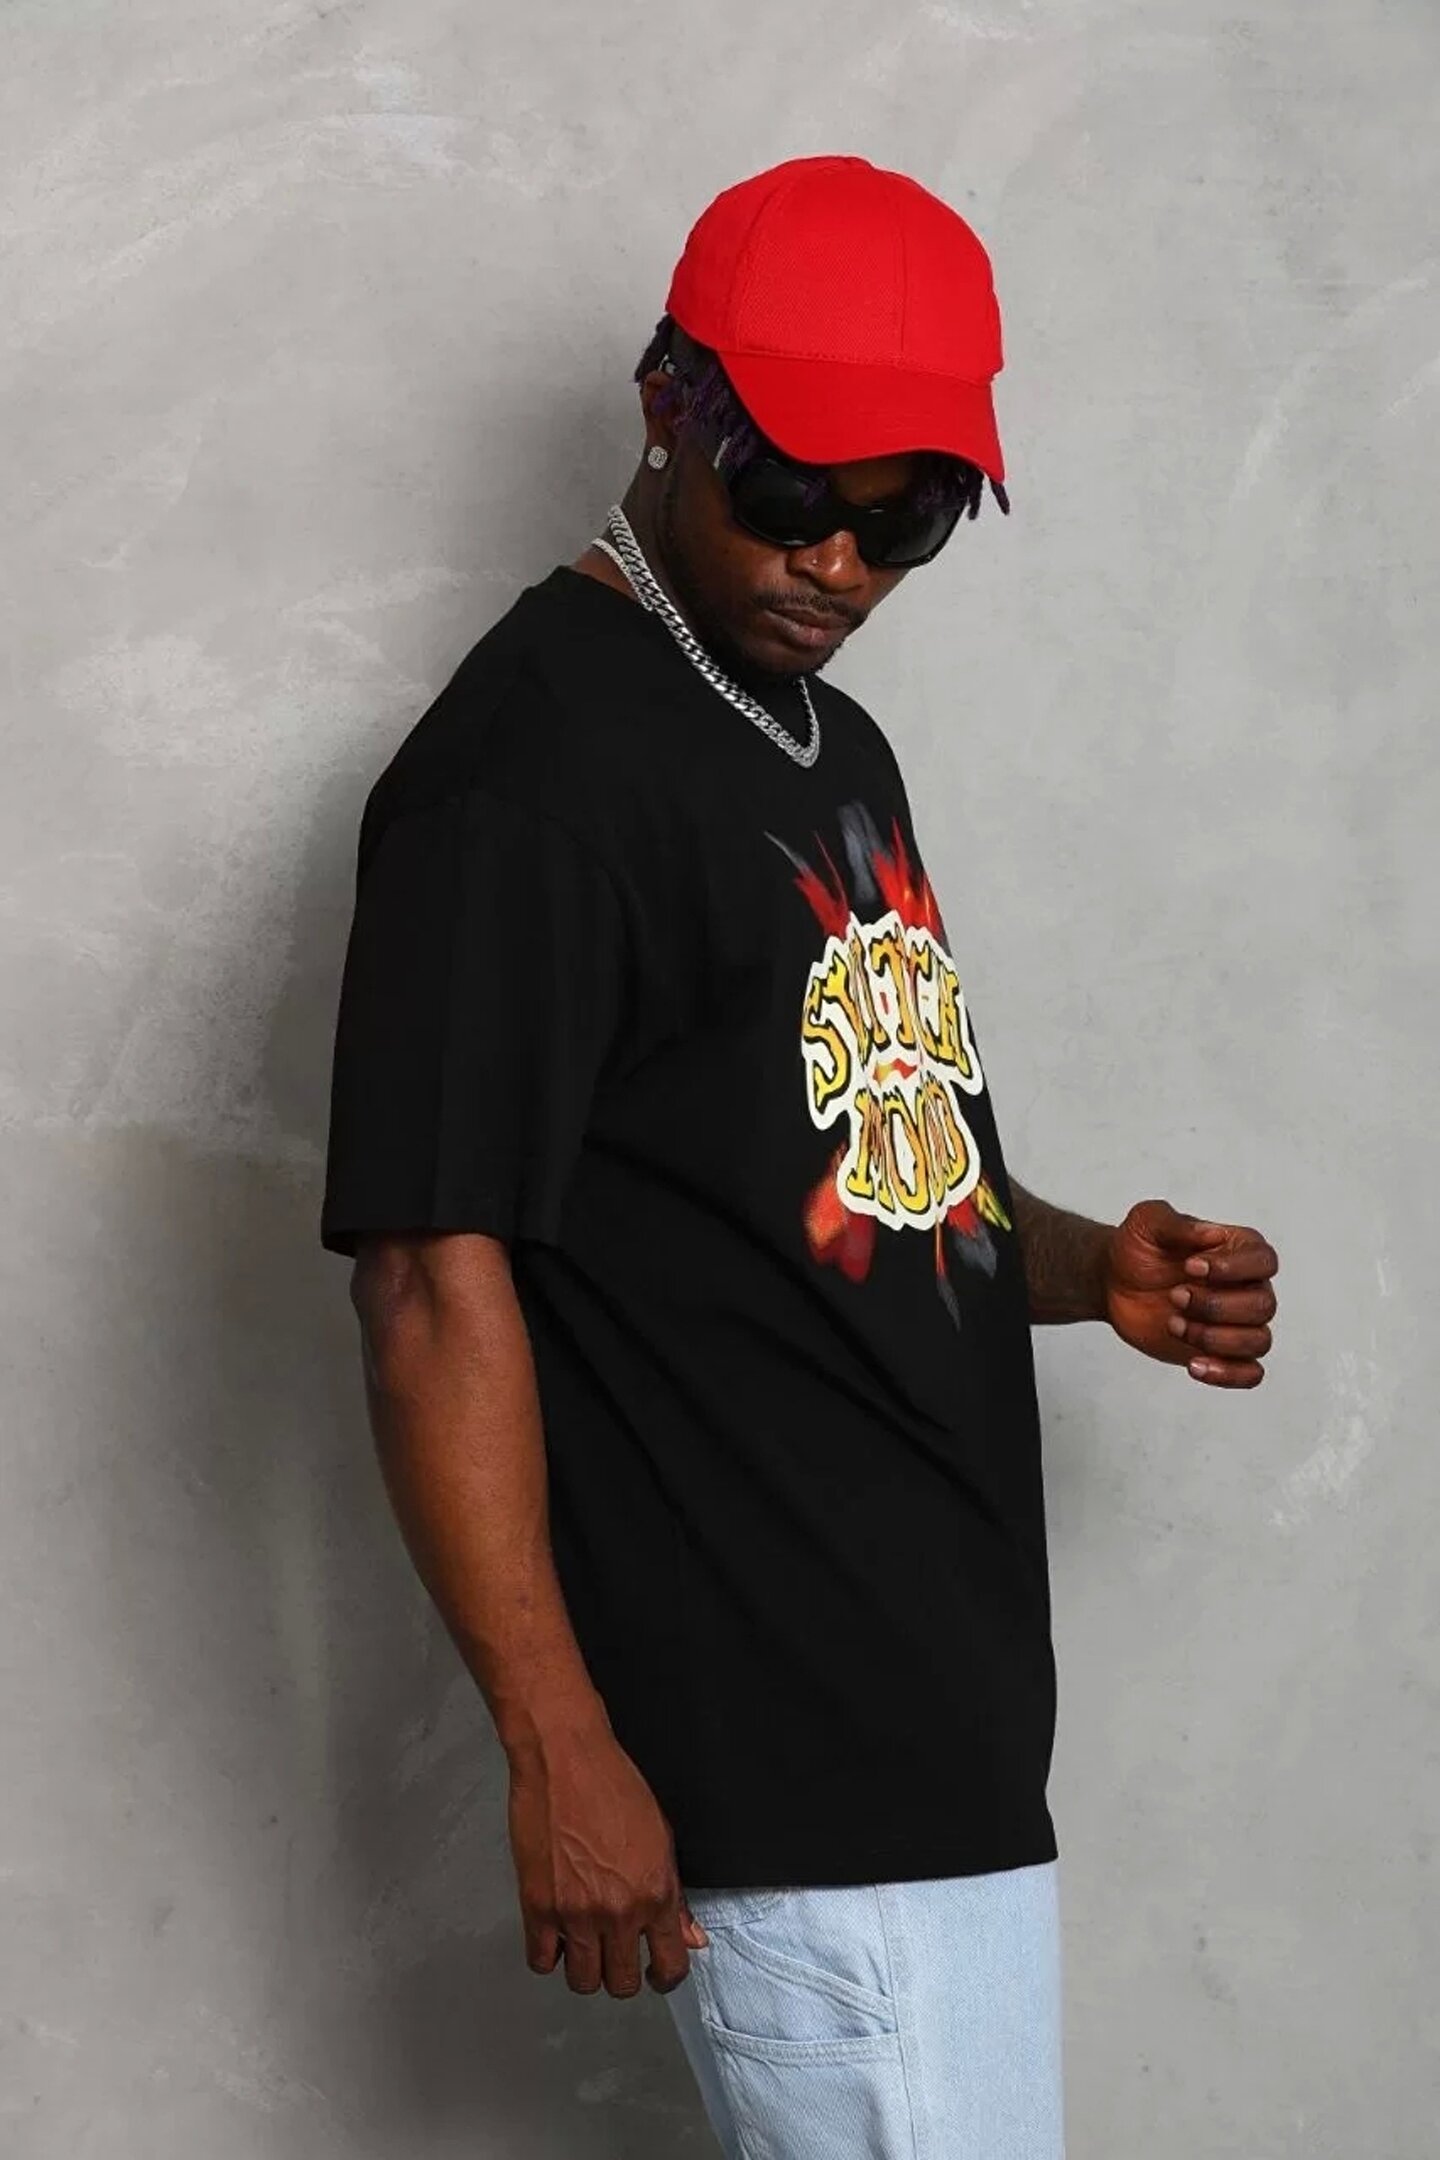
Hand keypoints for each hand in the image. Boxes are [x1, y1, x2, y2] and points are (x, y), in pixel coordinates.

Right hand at [508, 1719, 707, 1997]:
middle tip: (615, 1953)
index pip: (670, 1965)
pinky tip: (555, 1932)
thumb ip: (675, 1896)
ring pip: (582, 1981)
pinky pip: (541, 1961)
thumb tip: (691, 1938)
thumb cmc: (615, 1787)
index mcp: (656, 1894)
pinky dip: (548, 1953)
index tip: (656, 1973)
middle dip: (622, 1973)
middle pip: (621, 1983)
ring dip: (585, 1967)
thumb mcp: (661, 1836)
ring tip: (584, 1943)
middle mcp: (619, 1913)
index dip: (665, 1976)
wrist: (565, 1759)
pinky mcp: (538, 1907)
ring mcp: (576, 1915)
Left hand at [1103, 1198, 1278, 1387]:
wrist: (1113, 1283)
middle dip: (1216, 1306)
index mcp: (1239, 1250)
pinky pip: (1250, 1374)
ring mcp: (1237, 1323)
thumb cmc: (1137, 1248)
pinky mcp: (1222, 1353)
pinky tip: (1193, 1365)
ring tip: (1174, 1325)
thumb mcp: (1147, 1222)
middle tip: (1174, 1296)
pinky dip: (1229, 1374)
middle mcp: (1248, 1287)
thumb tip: (1213, 1234)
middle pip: (1264, 1305)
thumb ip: (1177, 1224)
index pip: (1265, 1261)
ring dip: (1215, 1338)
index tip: (1190, 1267)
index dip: (1233, 1268)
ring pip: (1259, 1341)